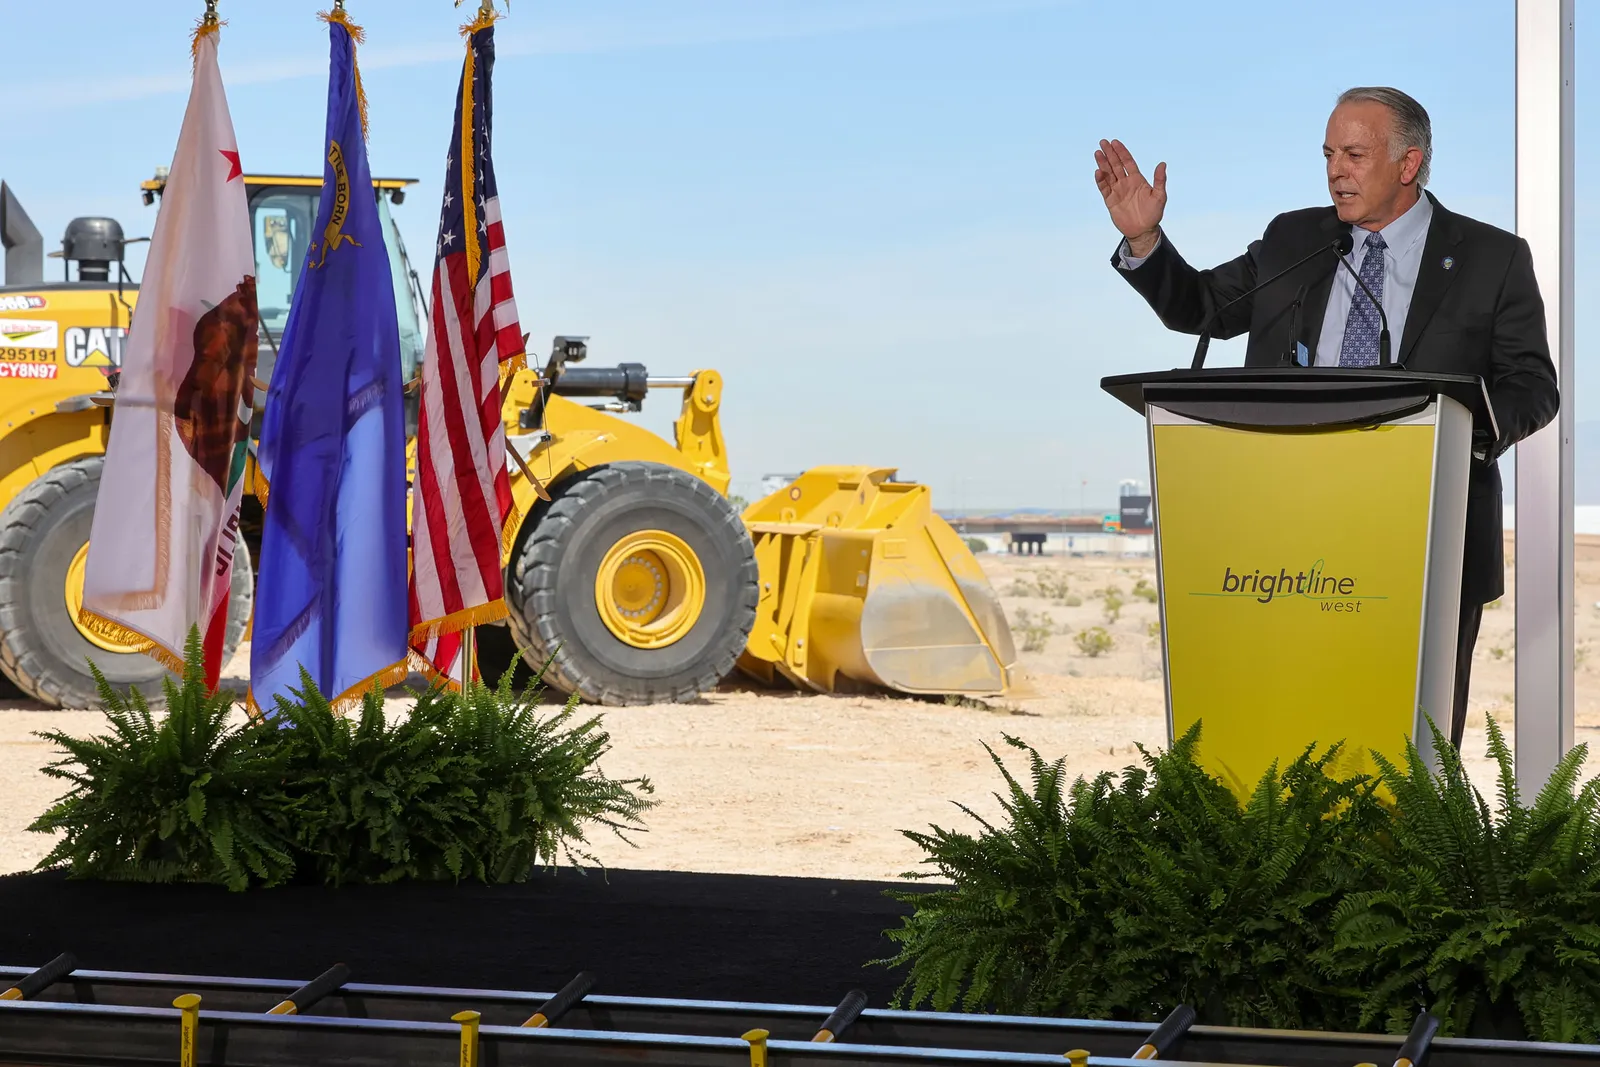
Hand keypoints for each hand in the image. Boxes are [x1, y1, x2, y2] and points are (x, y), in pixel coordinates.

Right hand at [1094, 139, 1166, 257]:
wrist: (1143, 231)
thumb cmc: (1154, 214)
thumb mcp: (1160, 196)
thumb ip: (1160, 180)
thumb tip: (1162, 164)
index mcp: (1137, 179)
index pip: (1128, 161)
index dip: (1121, 152)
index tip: (1115, 142)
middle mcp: (1126, 182)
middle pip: (1116, 164)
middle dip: (1109, 153)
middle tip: (1103, 142)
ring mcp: (1117, 191)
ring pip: (1108, 174)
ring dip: (1102, 163)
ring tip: (1097, 153)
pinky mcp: (1110, 200)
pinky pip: (1104, 188)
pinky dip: (1100, 180)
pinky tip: (1098, 172)